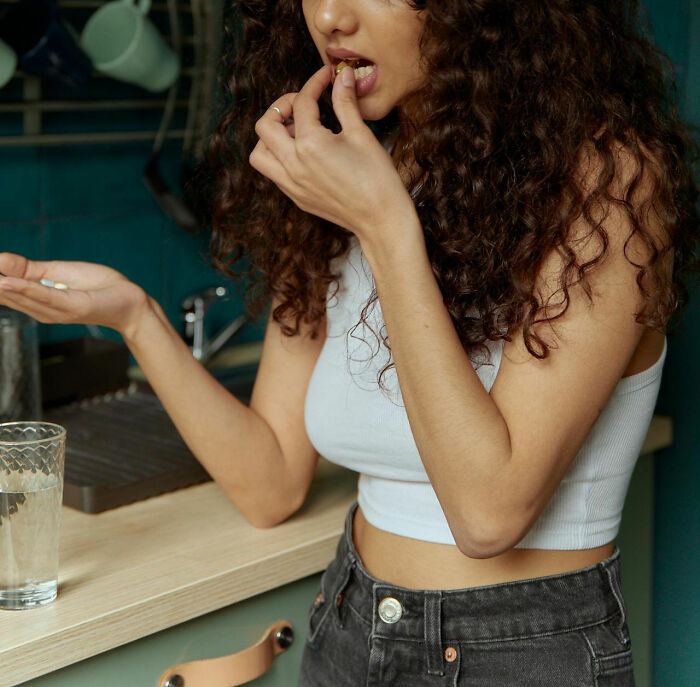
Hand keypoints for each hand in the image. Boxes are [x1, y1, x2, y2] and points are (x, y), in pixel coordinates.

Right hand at [0, 253, 148, 338]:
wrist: (127, 301)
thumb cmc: (96, 286)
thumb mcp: (55, 273)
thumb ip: (26, 269)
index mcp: (34, 300)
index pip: (0, 289)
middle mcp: (40, 309)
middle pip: (3, 295)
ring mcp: (55, 311)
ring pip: (19, 296)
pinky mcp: (71, 307)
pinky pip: (44, 297)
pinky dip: (24, 288)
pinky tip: (7, 282)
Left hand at [248, 65, 415, 243]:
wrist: (381, 218)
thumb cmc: (377, 178)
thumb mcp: (361, 134)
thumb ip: (345, 102)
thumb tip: (342, 76)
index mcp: (310, 144)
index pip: (302, 102)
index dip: (315, 83)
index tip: (326, 78)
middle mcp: (293, 165)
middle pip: (265, 125)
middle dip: (282, 107)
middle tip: (302, 104)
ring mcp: (292, 184)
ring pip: (259, 154)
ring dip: (271, 137)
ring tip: (296, 132)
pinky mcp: (296, 198)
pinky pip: (274, 173)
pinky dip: (280, 157)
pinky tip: (303, 153)